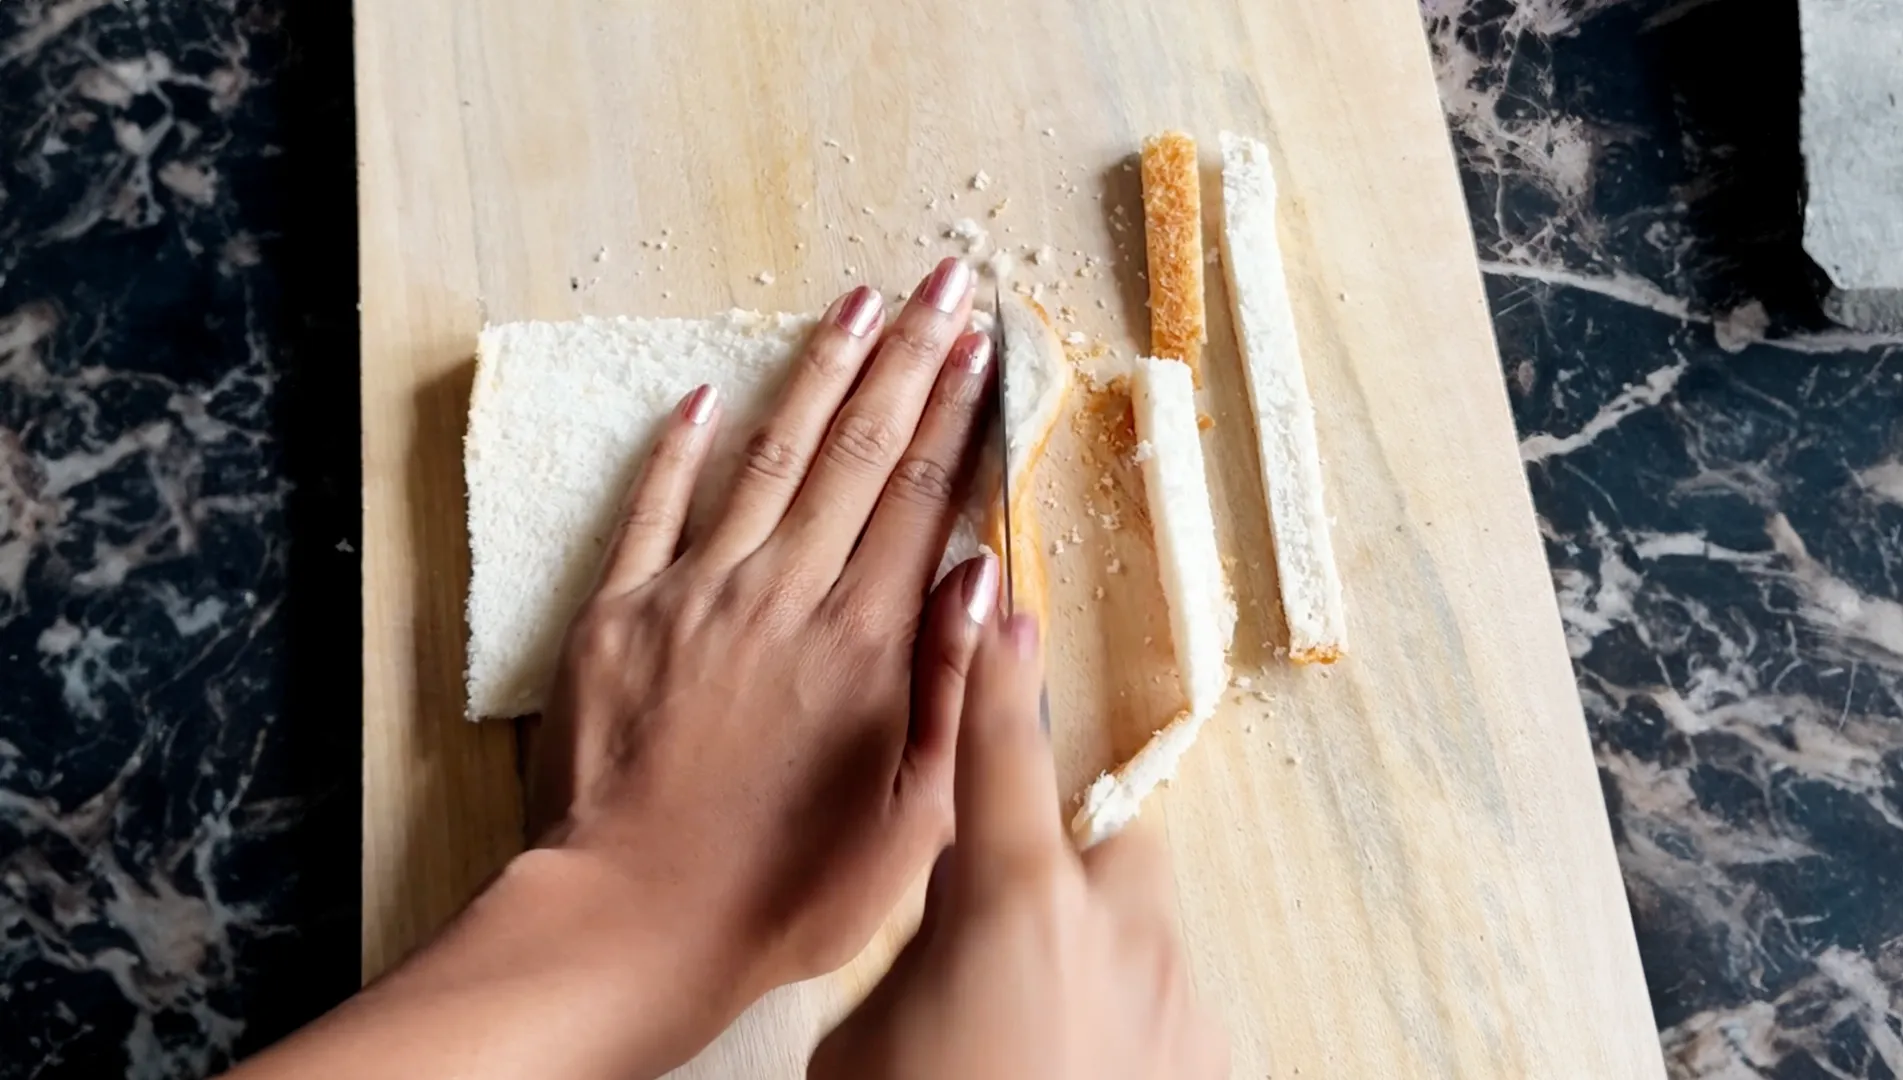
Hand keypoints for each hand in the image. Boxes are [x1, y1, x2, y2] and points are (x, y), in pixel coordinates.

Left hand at [526, 258, 1000, 1050]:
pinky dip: (680, 449)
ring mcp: (698, 594)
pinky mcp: (621, 612)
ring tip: (858, 305)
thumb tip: (982, 579)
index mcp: (865, 645)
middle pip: (858, 451)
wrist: (634, 920)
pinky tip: (708, 397)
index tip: (983, 345)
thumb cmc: (783, 890)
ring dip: (819, 373)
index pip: (922, 496)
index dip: (958, 411)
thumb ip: (953, 690)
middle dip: (909, 358)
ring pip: (770, 457)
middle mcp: (786, 597)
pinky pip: (654, 508)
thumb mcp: (913, 820)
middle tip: (942, 285)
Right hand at [810, 612, 1228, 1079]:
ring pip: (1134, 926)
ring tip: (1027, 1025)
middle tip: (1000, 939)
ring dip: (1086, 952)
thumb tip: (958, 923)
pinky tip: (1066, 1064)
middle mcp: (1117, 935)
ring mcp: (1174, 996)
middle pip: (1103, 845)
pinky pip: (1159, 999)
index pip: (1003, 752)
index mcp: (1019, 905)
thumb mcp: (866, 1030)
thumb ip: (920, 945)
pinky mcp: (1205, 1055)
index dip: (998, 678)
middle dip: (1059, 871)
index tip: (1004, 619)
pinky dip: (1117, 1017)